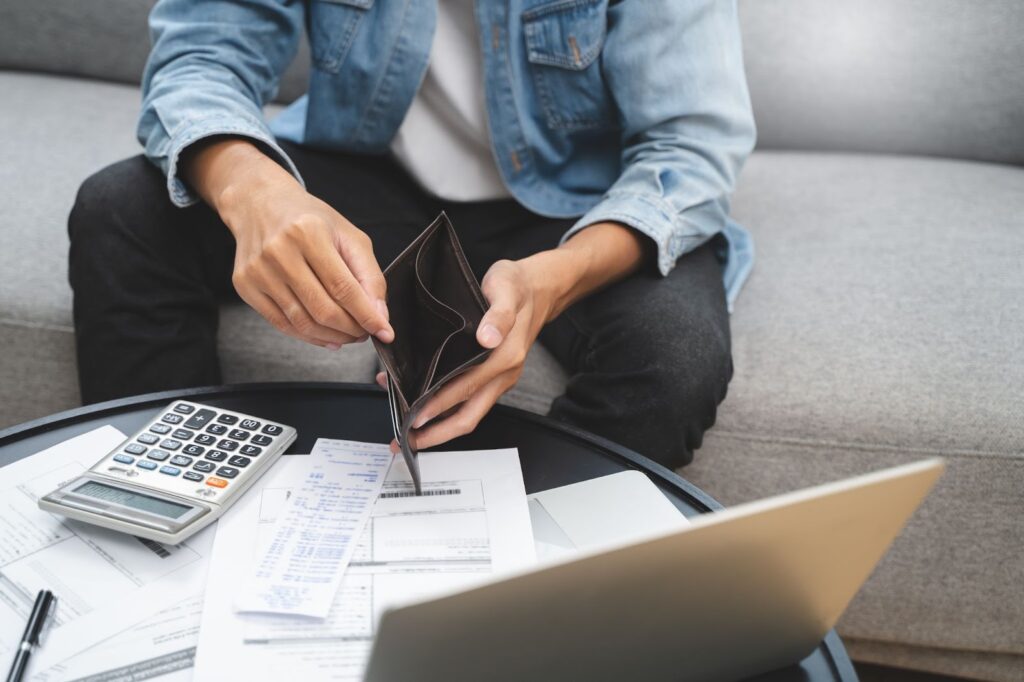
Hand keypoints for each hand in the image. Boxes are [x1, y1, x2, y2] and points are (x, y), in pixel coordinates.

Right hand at [185, 139, 393, 347]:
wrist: (259, 205)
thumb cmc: (309, 220)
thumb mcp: (349, 236)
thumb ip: (369, 275)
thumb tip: (379, 316)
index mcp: (309, 232)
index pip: (343, 287)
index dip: (367, 315)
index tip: (384, 332)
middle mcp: (279, 251)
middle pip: (323, 309)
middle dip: (351, 329)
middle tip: (365, 332)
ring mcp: (258, 270)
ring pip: (303, 322)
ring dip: (333, 336)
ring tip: (348, 334)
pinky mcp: (245, 286)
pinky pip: (281, 324)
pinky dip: (308, 336)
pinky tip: (326, 336)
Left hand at [376, 257, 556, 451]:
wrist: (540, 288)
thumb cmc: (517, 286)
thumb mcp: (506, 289)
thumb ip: (498, 315)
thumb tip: (487, 337)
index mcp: (504, 357)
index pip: (466, 390)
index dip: (439, 406)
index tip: (415, 416)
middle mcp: (504, 373)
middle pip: (469, 416)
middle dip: (437, 433)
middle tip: (407, 440)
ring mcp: (500, 378)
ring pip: (469, 412)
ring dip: (440, 425)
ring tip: (411, 430)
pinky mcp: (495, 375)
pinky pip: (470, 400)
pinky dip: (447, 408)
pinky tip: (426, 403)